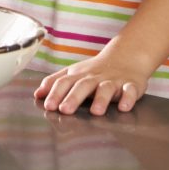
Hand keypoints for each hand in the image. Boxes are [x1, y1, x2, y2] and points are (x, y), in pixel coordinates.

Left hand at [35, 43, 157, 115]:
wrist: (126, 57)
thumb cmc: (95, 70)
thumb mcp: (74, 73)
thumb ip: (55, 83)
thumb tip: (37, 94)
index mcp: (79, 75)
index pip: (64, 82)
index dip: (55, 93)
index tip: (48, 106)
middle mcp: (95, 78)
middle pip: (83, 86)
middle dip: (73, 98)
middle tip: (65, 110)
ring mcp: (113, 81)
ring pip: (106, 89)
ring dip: (101, 99)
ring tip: (95, 112)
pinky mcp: (131, 85)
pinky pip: (130, 91)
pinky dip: (128, 98)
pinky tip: (123, 107)